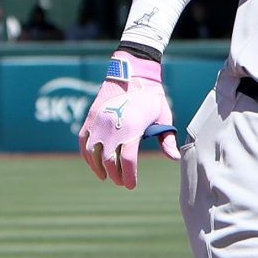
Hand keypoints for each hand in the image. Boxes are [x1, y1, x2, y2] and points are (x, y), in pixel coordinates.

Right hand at [79, 54, 178, 188]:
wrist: (132, 72)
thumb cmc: (151, 96)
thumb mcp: (163, 116)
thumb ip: (166, 138)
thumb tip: (174, 157)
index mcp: (132, 128)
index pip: (128, 161)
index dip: (129, 176)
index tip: (131, 185)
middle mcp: (113, 127)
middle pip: (109, 161)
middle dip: (115, 176)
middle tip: (121, 182)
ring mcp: (99, 123)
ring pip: (93, 154)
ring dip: (98, 168)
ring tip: (106, 176)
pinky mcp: (90, 118)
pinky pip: (83, 142)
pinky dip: (87, 155)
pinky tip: (93, 163)